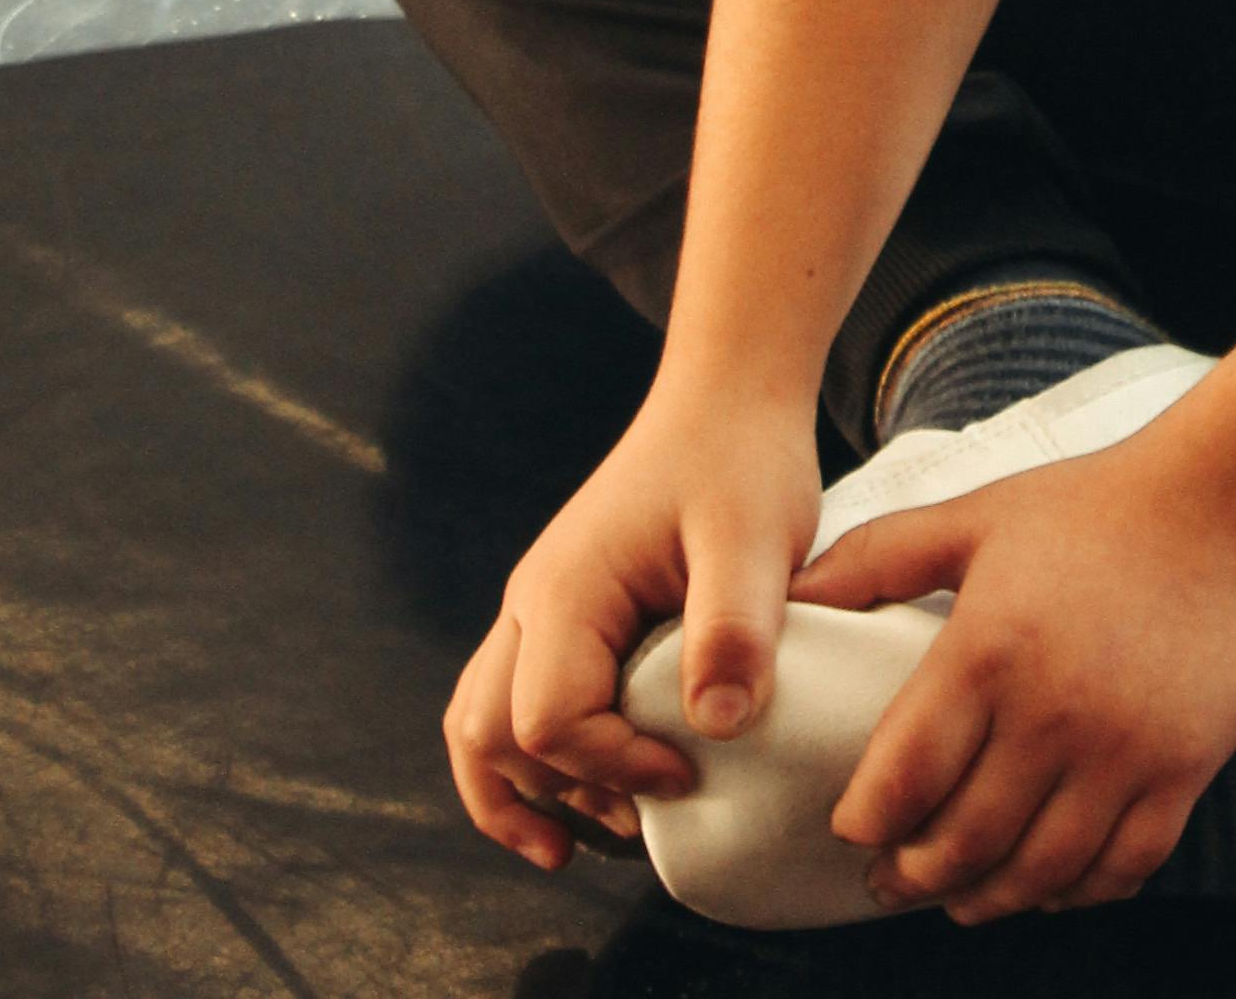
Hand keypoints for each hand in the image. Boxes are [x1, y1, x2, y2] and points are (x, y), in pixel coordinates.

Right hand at [443, 381, 825, 874]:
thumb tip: (716, 728)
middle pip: (485, 735)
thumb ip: (736, 628)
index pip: (548, 721)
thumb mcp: (757, 540)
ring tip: (582, 839)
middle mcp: (532, 602)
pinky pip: (508, 699)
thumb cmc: (742, 460)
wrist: (728, 395)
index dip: (614, 764)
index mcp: (568, 590)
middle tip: (634, 824)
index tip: (691, 767)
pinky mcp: (561, 612)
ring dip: (521, 791)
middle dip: (549, 795)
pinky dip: (528, 760)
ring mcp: (537, 606)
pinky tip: (580, 794)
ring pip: (478, 724)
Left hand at [800, 442, 1235, 919]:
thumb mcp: (981, 514)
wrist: (1235, 502)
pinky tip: (1047, 883)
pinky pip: (1119, 867)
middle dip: (912, 875)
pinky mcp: (1182, 769)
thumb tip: (797, 593)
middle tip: (890, 878)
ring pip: (1036, 870)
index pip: (903, 779)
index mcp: (989, 649)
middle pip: (962, 841)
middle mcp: (1052, 711)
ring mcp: (1123, 748)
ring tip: (959, 896)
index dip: (866, 823)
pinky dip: (1075, 892)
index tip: (853, 830)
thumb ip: (882, 556)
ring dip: (985, 898)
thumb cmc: (1096, 505)